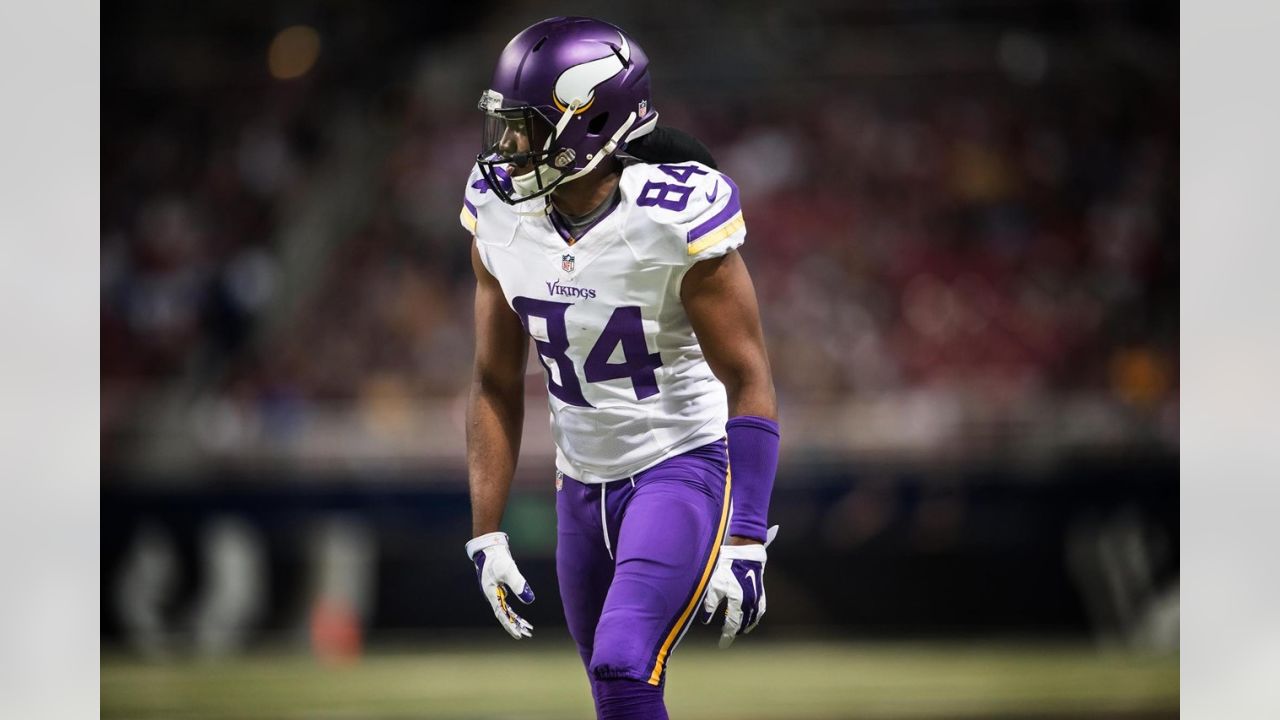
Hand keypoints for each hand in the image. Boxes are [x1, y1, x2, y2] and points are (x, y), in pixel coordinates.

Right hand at [466, 532, 535, 638]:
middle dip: (515, 624)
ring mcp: (494, 591)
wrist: (489, 546)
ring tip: (526, 626)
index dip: (510, 626)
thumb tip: (530, 600)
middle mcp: (492, 595)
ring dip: (515, 617)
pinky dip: (512, 608)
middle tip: (527, 634)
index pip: (502, 615)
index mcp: (491, 594)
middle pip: (504, 614)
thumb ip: (519, 584)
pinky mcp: (498, 586)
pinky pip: (505, 601)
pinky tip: (518, 612)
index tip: (519, 635)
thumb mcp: (509, 571)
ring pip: (505, 608)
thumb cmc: (497, 558)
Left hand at [700, 525, 777, 647]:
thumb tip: (706, 620)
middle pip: (743, 624)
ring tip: (737, 631)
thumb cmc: (728, 568)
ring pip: (753, 620)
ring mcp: (757, 599)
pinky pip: (759, 611)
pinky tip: (750, 619)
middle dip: (734, 632)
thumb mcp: (715, 585)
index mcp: (738, 602)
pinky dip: (754, 618)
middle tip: (727, 638)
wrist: (746, 554)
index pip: (732, 625)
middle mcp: (750, 604)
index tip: (722, 645)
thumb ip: (710, 604)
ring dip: (745, 626)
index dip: (727, 636)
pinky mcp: (761, 593)